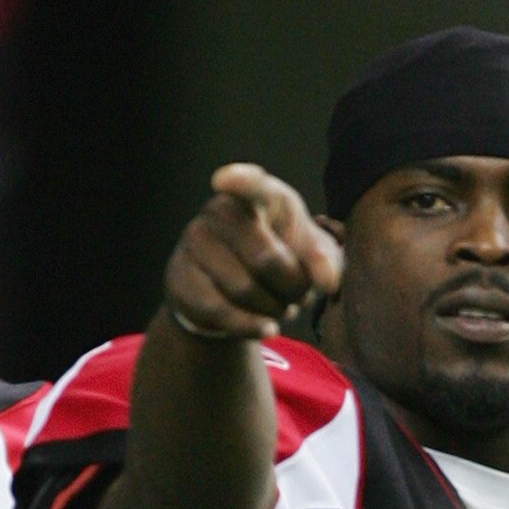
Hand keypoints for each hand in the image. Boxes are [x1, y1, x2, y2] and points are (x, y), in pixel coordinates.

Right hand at [164, 163, 342, 342]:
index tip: (223, 179)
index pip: (251, 185)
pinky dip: (249, 327)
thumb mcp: (312, 258)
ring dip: (273, 310)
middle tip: (299, 297)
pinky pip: (219, 310)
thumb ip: (326, 262)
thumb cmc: (282, 263)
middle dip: (292, 289)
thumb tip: (328, 279)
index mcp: (258, 197)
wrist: (238, 296)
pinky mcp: (181, 277)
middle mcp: (219, 211)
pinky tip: (265, 328)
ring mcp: (195, 242)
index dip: (240, 181)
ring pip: (243, 289)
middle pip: (265, 259)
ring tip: (279, 308)